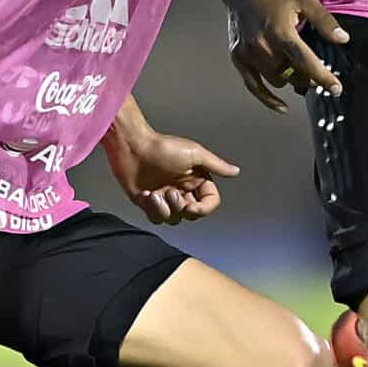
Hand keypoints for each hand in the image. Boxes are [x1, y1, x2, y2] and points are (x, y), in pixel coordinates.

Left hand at [110, 130, 239, 224]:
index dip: (204, 209)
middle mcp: (183, 190)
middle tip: (170, 193)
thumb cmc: (162, 147)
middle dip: (181, 207)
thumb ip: (215, 165)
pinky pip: (156, 218)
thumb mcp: (194, 153)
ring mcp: (165, 197)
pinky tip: (145, 194)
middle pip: (192, 214)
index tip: (193, 206)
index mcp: (196, 179)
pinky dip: (151, 209)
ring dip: (164, 209)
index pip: (210, 202)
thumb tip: (235, 171)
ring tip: (154, 193)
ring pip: (174, 219)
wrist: (132, 148)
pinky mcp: (149, 203)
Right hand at [228, 0, 345, 112]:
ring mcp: (248, 54)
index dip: (323, 77)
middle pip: (291, 75)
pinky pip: (253, 86)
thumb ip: (324, 21)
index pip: (305, 62)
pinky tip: (282, 106)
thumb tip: (343, 39)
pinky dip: (268, 98)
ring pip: (276, 81)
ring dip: (290, 80)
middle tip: (318, 75)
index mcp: (281, 32)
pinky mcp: (238, 58)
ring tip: (300, 74)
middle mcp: (263, 47)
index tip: (336, 89)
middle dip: (308, 78)